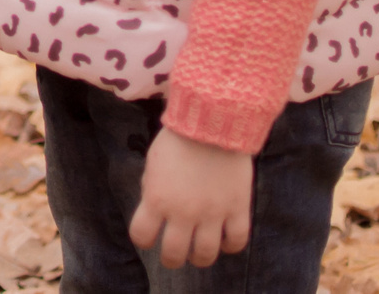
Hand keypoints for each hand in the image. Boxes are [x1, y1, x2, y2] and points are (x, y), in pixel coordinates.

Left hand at [129, 128, 252, 269]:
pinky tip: (225, 240)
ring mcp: (212, 213)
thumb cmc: (179, 137)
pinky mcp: (237, 208)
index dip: (143, 239)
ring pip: (205, 255)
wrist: (214, 119)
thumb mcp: (153, 162)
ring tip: (199, 251)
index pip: (141, 236)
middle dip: (172, 258)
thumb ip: (152, 189)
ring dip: (200, 258)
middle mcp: (183, 212)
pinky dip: (230, 246)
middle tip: (175, 254)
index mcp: (157, 199)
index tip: (149, 235)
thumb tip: (154, 211)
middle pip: (174, 254)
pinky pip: (237, 241)